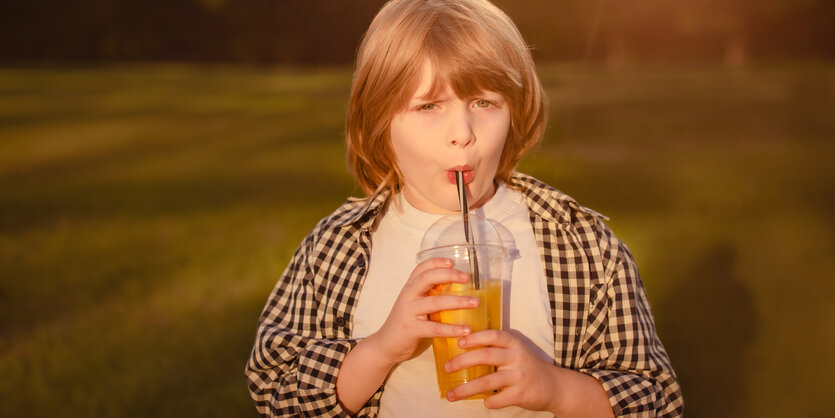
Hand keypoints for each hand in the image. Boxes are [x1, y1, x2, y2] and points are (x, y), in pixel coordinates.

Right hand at [366, 257, 478, 365]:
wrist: (385, 345)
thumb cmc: (406, 324)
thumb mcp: (415, 305)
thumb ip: (430, 297)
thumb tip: (459, 291)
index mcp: (410, 288)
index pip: (421, 268)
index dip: (436, 262)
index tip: (452, 261)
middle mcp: (408, 296)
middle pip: (428, 278)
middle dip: (449, 275)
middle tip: (467, 278)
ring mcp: (408, 312)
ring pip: (434, 302)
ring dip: (457, 301)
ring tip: (475, 303)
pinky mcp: (411, 329)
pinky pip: (434, 328)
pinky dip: (451, 328)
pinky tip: (465, 330)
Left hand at [443, 329, 561, 411]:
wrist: (555, 386)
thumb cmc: (527, 367)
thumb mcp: (516, 351)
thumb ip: (497, 349)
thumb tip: (462, 350)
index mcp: (514, 344)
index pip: (493, 335)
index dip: (474, 337)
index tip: (458, 342)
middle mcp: (517, 358)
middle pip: (485, 356)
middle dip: (461, 362)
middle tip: (446, 367)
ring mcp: (519, 376)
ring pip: (486, 382)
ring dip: (465, 389)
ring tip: (450, 395)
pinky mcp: (521, 394)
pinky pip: (496, 399)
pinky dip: (487, 401)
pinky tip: (484, 401)